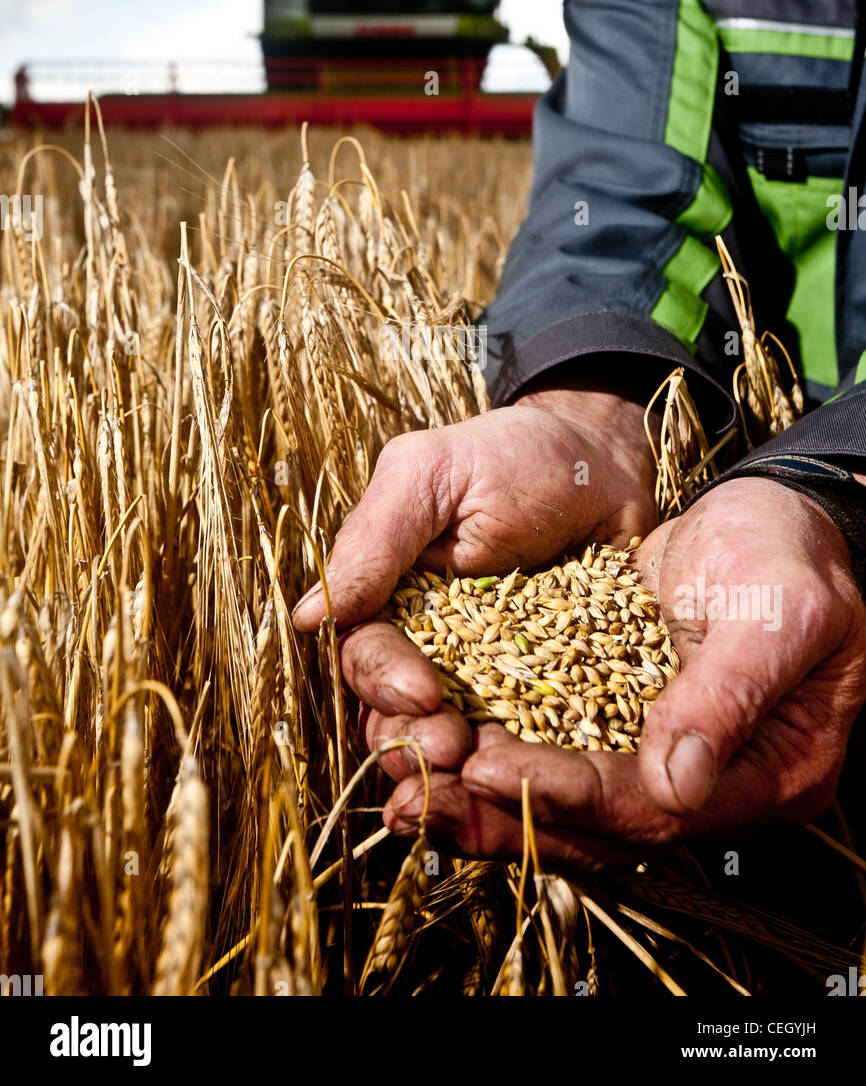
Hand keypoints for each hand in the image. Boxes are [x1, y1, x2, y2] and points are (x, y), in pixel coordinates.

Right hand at [292, 384, 657, 779]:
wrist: (604, 461)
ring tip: (484, 769)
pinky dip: (523, 764)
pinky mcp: (552, 693)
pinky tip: (531, 780)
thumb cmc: (509, 456)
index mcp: (391, 599)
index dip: (383, 682)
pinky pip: (531, 740)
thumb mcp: (431, 474)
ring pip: (454, 739)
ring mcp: (492, 676)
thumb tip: (308, 619)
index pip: (367, 657)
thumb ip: (374, 541)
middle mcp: (433, 647)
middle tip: (450, 749)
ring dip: (457, 767)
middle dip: (414, 739)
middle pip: (400, 715)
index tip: (421, 694)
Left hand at [381, 478, 865, 864]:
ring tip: (408, 782)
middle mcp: (713, 781)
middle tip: (420, 795)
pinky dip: (497, 747)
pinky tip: (438, 736)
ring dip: (486, 794)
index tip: (488, 767)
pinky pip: (555, 749)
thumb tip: (675, 785)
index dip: (567, 794)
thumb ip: (727, 694)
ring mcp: (664, 753)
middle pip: (598, 825)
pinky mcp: (623, 717)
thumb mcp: (777, 613)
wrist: (777, 514)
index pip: (652, 810)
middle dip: (504, 811)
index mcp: (770, 773)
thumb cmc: (792, 553)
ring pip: (567, 799)